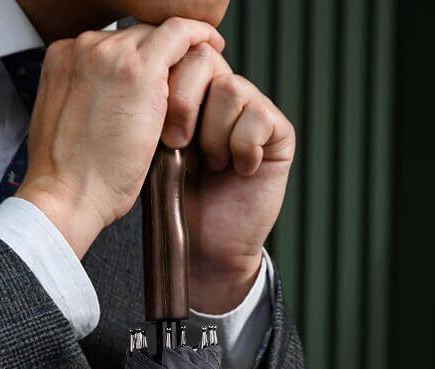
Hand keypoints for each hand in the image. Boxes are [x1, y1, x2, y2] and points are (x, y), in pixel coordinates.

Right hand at [18, 18, 225, 259]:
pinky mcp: (138, 70)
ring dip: (178, 53)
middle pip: (136, 36)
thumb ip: (87, 100)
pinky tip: (211, 47)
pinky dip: (198, 37)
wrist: (65, 198)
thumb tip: (114, 104)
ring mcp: (109, 54)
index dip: (139, 57)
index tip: (157, 73)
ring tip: (199, 72)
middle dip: (161, 53)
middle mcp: (83, 48)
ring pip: (156, 33)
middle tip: (184, 73)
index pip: (112, 45)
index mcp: (63, 59)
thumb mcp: (69, 127)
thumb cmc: (69, 181)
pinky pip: (178, 33)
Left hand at [162, 45, 294, 311]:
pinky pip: (260, 118)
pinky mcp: (278, 135)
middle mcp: (224, 96)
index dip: (169, 83)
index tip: (157, 126)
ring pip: (231, 89)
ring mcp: (254, 112)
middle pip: (206, 61)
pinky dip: (243, 147)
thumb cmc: (176, 201)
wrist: (203, 249)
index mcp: (193, 93)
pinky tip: (239, 171)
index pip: (182, 54)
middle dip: (185, 102)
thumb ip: (161, 107)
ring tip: (212, 164)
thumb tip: (155, 70)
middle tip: (177, 144)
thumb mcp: (157, 148)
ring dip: (214, 133)